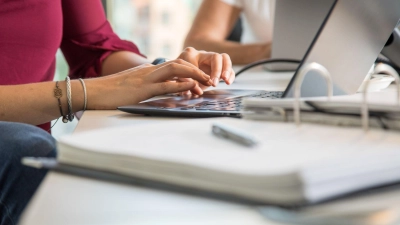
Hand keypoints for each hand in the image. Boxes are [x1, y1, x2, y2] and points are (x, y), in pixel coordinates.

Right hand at [86, 59, 212, 108]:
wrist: (92, 92)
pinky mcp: (142, 89)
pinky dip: (180, 84)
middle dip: (197, 70)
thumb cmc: (110, 92)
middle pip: (179, 64)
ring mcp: (146, 78)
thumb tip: (159, 91)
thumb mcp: (132, 88)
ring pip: (176, 70)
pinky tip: (192, 86)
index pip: (174, 66)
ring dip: (194, 74)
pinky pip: (165, 85)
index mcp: (148, 71)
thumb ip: (146, 87)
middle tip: (210, 79)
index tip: (201, 78)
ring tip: (207, 81)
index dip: (190, 70)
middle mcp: (149, 71)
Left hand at [177, 47, 234, 94]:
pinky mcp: (218, 67)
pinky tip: (228, 82)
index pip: (200, 58)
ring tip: (226, 81)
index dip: (202, 73)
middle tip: (215, 83)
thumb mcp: (179, 78)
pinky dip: (230, 74)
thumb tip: (193, 90)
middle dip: (217, 70)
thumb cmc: (179, 74)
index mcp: (190, 54)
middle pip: (216, 57)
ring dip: (227, 70)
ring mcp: (212, 59)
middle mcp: (203, 54)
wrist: (180, 73)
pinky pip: (228, 67)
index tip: (206, 82)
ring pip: (224, 59)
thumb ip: (185, 83)